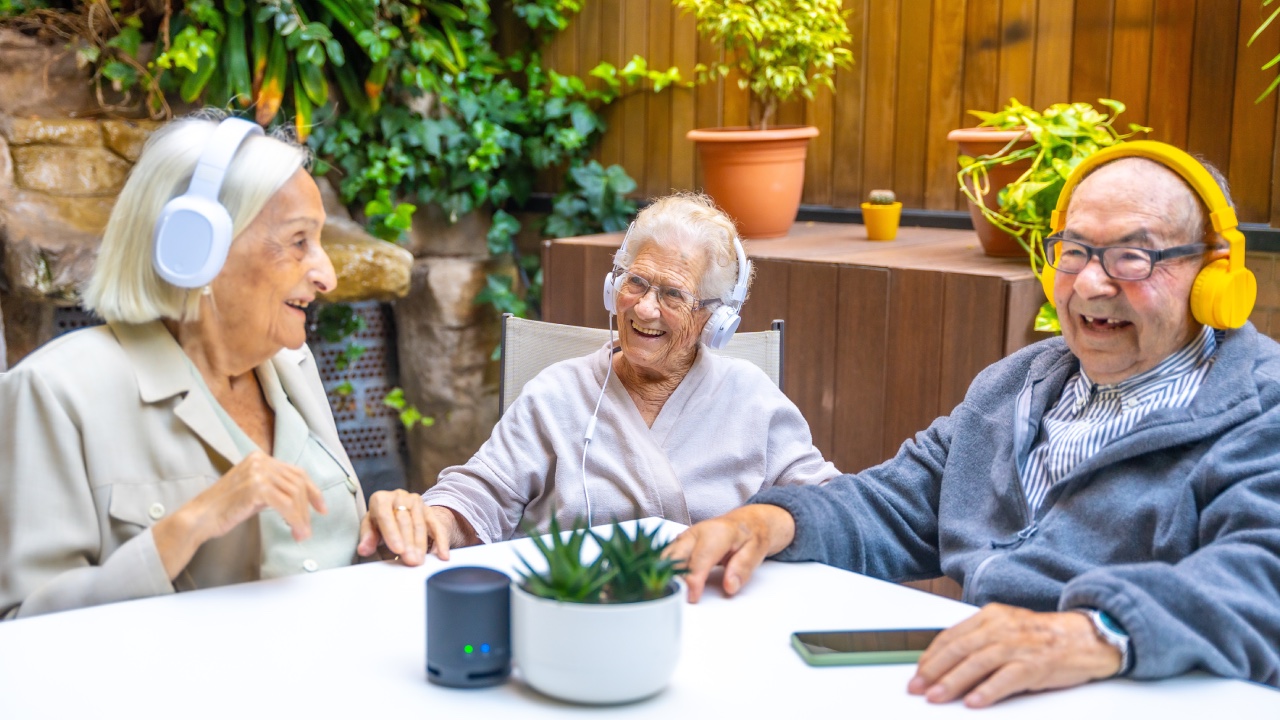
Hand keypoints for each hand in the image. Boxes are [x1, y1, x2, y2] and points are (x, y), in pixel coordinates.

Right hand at [153, 451, 325, 578]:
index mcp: (259, 458)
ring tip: (301, 534)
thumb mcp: (254, 491)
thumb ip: (274, 488)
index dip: (312, 491)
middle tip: (307, 529)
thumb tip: (301, 499)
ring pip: (294, 495)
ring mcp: (258, 472)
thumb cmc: (224, 509)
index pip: (296, 472)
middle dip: (307, 508)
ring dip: (301, 518)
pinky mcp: (256, 487)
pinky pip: (286, 505)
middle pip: (298, 484)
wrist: (199, 518)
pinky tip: (294, 530)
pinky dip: (294, 520)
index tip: (321, 508)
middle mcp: (260, 461)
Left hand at [358, 500, 477, 562]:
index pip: (385, 514)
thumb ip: (367, 538)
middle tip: (410, 561)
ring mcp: (416, 502)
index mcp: (381, 499)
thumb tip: (364, 549)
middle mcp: (399, 496)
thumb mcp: (370, 528)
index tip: (398, 549)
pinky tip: (442, 555)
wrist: (397, 512)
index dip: (392, 533)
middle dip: (408, 543)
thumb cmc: (380, 523)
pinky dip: (440, 541)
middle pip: (405, 520)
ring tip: (419, 561)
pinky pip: (437, 526)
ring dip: (421, 544)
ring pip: (420, 523)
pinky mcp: (429, 510)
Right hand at [662, 504, 795, 602]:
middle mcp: (697, 532)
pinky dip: (663, 569)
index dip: (693, 579)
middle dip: (673, 577)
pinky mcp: (680, 542)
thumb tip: (729, 585)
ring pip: (667, 555)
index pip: (700, 558)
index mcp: (717, 532)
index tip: (692, 597)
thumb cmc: (750, 536)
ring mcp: (686, 536)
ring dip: (664, 574)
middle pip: (676, 555)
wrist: (746, 522)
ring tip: (666, 594)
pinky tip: (665, 584)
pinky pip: (667, 556)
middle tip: (676, 598)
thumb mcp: (756, 551)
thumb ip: (742, 568)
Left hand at [908, 603, 1121, 707]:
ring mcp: (1018, 645)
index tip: (918, 672)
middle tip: (918, 688)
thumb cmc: (1043, 637)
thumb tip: (947, 664)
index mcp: (990, 617)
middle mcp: (1001, 628)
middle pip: (959, 649)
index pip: (952, 637)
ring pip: (977, 663)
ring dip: (953, 682)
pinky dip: (988, 690)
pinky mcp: (1035, 664)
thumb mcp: (1006, 630)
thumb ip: (979, 641)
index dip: (931, 656)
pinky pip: (1006, 678)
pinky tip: (973, 702)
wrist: (1085, 638)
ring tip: (937, 697)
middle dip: (934, 671)